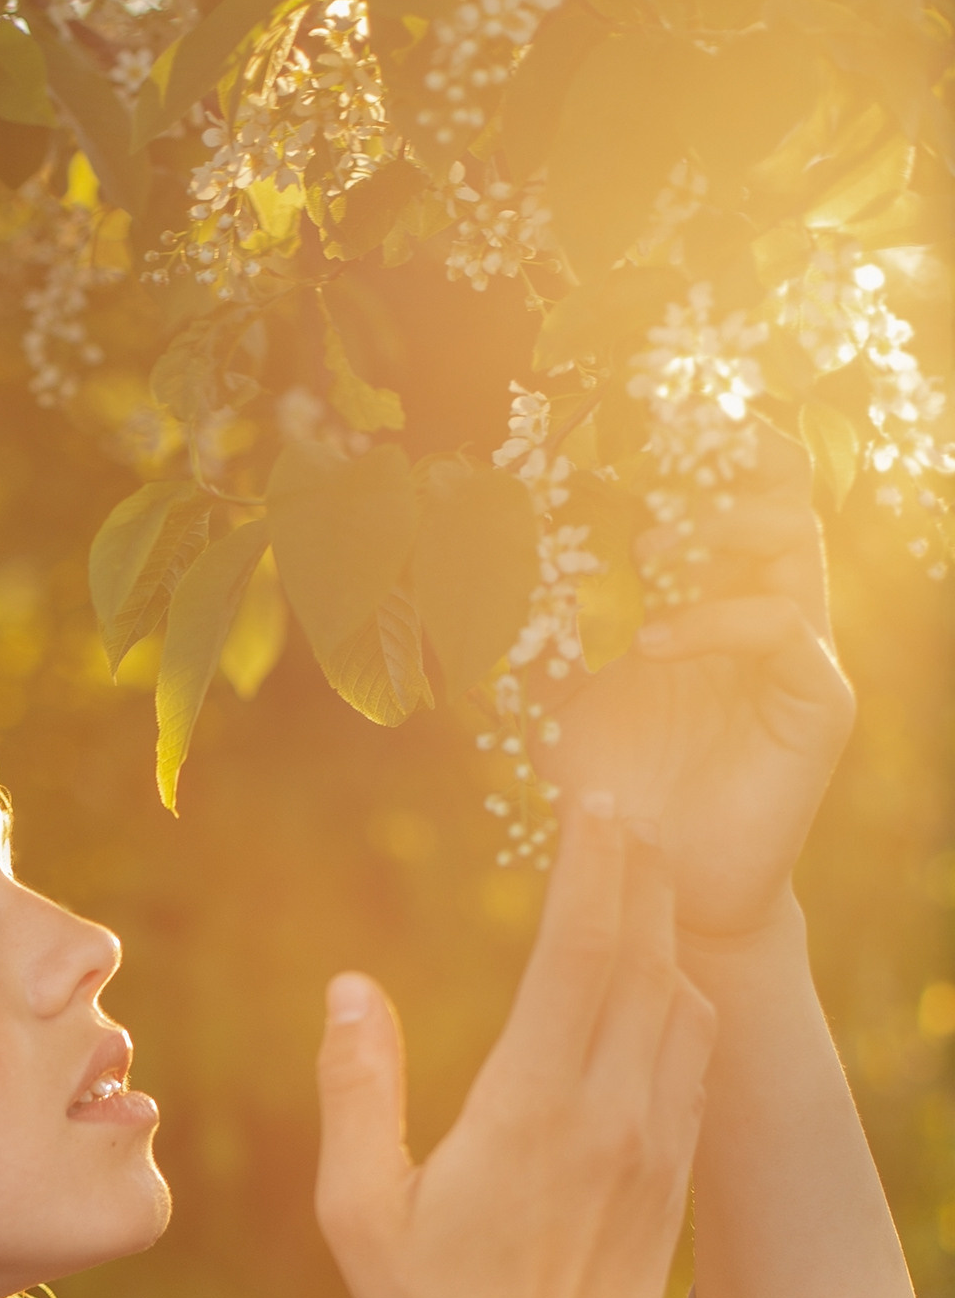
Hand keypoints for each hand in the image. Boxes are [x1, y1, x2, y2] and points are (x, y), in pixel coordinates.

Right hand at [315, 796, 716, 1297]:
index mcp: (530, 1109)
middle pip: (644, 958)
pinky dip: (680, 1003)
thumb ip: (356, 1090)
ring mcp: (654, 1148)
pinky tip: (657, 984)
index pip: (579, 953)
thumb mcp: (359, 1207)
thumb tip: (349, 990)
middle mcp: (609, 1116)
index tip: (595, 804)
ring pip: (682, 1005)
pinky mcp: (675, 1180)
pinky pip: (694, 1063)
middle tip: (627, 810)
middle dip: (638, 873)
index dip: (593, 867)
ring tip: (640, 882)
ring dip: (663, 934)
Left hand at [540, 427, 854, 945]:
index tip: (644, 412)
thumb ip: (537, 637)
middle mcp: (767, 610)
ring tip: (650, 550)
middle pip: (782, 492)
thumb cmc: (618, 791)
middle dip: (727, 460)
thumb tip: (480, 571)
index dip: (700, 443)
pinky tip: (651, 646)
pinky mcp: (818, 705)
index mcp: (717, 595)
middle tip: (665, 455)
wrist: (657, 885)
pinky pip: (783, 632)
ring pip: (793, 544)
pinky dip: (715, 624)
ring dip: (722, 528)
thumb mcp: (557, 702)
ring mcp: (800, 655)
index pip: (730, 490)